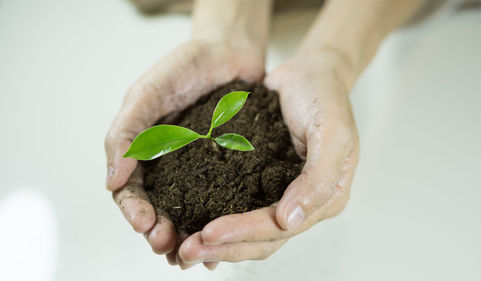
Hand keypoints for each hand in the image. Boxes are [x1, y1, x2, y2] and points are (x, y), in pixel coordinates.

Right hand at [105, 39, 263, 268]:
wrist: (230, 52)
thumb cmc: (185, 67)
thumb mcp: (148, 92)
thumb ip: (127, 132)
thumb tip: (110, 179)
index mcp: (145, 152)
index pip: (132, 190)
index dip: (134, 210)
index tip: (144, 223)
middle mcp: (172, 167)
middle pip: (160, 209)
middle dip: (160, 231)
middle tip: (167, 245)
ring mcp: (202, 171)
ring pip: (191, 212)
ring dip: (188, 236)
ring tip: (195, 254)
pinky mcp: (232, 169)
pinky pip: (226, 200)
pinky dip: (221, 222)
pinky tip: (225, 239)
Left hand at [176, 52, 359, 264]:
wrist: (311, 73)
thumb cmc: (325, 98)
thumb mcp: (333, 133)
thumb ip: (319, 178)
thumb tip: (291, 221)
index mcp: (325, 198)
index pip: (280, 228)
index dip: (244, 233)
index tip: (208, 233)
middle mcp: (303, 204)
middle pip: (261, 239)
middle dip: (224, 248)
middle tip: (185, 252)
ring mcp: (282, 195)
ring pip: (248, 232)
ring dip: (217, 243)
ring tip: (182, 247)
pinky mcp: (262, 182)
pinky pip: (239, 208)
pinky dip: (218, 220)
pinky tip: (192, 224)